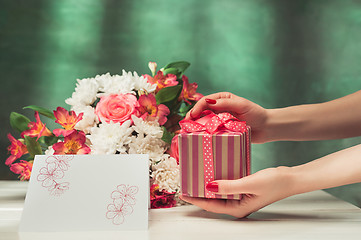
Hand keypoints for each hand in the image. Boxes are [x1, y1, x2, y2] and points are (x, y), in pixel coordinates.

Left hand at [180, 167, 295, 217]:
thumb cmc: (275, 183)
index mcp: (237, 208)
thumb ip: (229, 186)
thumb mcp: (249, 183)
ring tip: (194, 178)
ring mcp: (240, 198)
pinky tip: (211, 174)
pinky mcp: (242, 189)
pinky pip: (225, 186)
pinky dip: (217, 181)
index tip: (183, 192)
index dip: (195, 199)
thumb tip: (209, 187)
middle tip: (185, 183)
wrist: (291, 178)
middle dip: (198, 193)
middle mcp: (237, 205)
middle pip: (212, 200)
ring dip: (206, 186)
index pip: (210, 205)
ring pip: (218, 193)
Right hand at [185, 92, 268, 142]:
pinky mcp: (222, 131)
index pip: (205, 101)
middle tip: (184, 125)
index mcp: (222, 99)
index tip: (191, 116)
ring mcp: (220, 120)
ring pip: (204, 122)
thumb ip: (224, 103)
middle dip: (192, 118)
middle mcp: (219, 109)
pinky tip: (199, 138)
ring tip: (188, 132)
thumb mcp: (240, 105)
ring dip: (196, 127)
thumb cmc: (255, 113)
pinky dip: (204, 134)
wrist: (266, 128)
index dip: (196, 108)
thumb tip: (207, 102)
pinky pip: (211, 132)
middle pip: (201, 112)